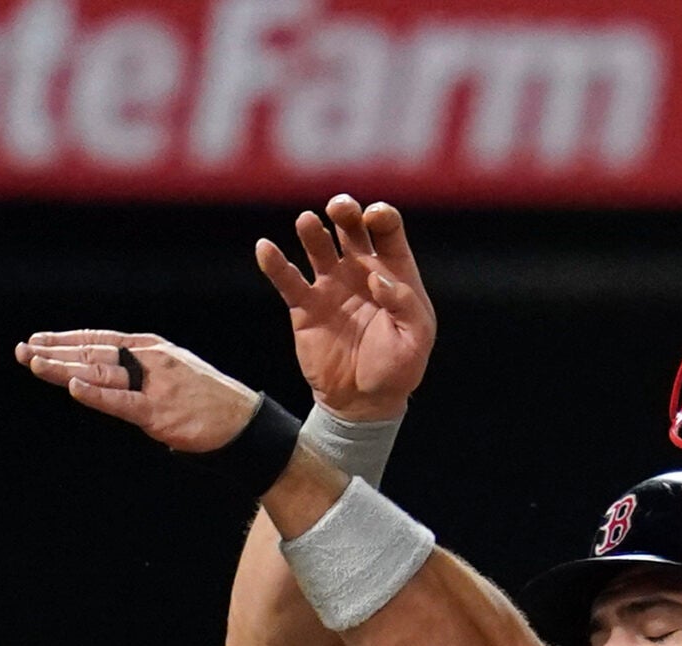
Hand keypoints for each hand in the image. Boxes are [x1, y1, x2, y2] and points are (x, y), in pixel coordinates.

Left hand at [15, 330, 259, 452]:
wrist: (244, 424)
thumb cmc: (210, 402)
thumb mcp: (174, 373)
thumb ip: (141, 373)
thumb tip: (109, 378)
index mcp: (151, 348)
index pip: (100, 339)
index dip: (66, 339)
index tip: (37, 341)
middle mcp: (149, 360)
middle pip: (93, 352)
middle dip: (54, 351)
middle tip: (23, 350)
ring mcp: (154, 385)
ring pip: (99, 372)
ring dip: (64, 368)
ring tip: (34, 362)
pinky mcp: (159, 413)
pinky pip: (121, 402)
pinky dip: (95, 394)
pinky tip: (73, 388)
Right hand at [255, 195, 435, 422]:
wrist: (364, 402)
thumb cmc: (398, 368)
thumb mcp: (416, 338)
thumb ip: (404, 304)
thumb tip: (376, 277)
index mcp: (393, 271)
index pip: (387, 229)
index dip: (381, 215)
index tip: (373, 218)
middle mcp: (360, 270)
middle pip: (350, 227)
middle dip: (345, 211)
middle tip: (338, 208)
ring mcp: (330, 285)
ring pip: (318, 246)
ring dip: (312, 230)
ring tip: (307, 222)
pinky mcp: (305, 306)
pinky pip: (288, 279)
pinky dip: (275, 263)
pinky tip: (265, 248)